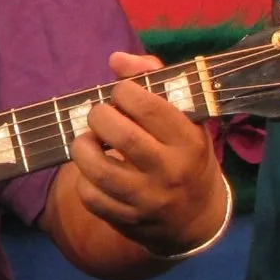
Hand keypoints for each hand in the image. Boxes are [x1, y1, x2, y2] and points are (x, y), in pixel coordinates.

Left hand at [66, 52, 225, 255]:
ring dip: (82, 146)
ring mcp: (148, 200)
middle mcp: (170, 172)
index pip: (149, 107)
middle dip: (99, 116)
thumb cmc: (186, 154)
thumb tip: (116, 59)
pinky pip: (91, 197)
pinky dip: (83, 179)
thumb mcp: (185, 118)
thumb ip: (154, 80)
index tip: (120, 93)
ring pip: (99, 170)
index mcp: (189, 142)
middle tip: (100, 115)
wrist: (196, 217)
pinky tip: (92, 170)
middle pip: (121, 136)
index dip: (124, 91)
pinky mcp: (128, 221)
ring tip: (87, 140)